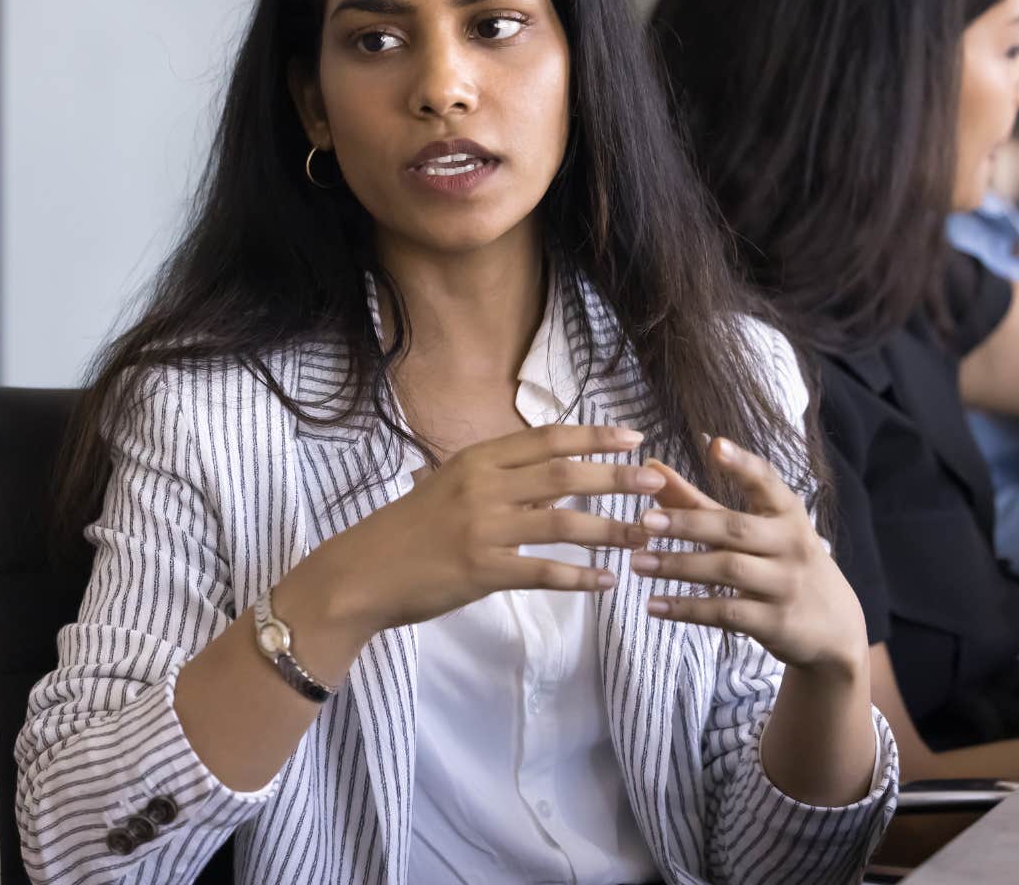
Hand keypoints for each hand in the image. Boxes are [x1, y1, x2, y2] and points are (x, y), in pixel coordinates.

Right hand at [307, 424, 660, 633]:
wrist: (360, 574)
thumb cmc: (406, 531)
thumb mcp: (448, 487)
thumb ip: (498, 479)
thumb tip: (554, 475)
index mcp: (476, 460)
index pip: (547, 439)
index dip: (595, 436)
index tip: (635, 437)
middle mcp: (482, 487)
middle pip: (564, 474)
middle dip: (617, 476)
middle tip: (658, 481)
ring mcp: (483, 529)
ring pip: (563, 522)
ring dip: (611, 528)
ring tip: (646, 534)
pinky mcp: (481, 571)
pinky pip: (544, 571)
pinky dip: (580, 576)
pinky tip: (607, 581)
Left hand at [631, 437, 867, 676]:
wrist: (836, 629)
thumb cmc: (782, 564)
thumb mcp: (755, 530)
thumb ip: (700, 501)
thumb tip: (651, 468)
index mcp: (787, 513)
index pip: (767, 482)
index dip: (742, 464)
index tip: (715, 445)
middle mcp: (791, 544)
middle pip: (735, 529)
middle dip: (688, 523)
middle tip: (644, 520)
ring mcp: (786, 584)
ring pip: (727, 570)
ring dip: (678, 566)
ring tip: (638, 563)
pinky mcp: (775, 622)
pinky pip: (726, 613)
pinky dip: (687, 608)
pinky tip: (654, 605)